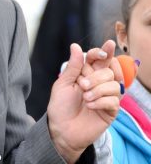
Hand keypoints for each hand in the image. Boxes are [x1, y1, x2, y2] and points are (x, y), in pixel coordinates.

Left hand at [47, 40, 121, 162]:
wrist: (61, 129)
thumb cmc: (60, 106)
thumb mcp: (63, 83)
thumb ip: (73, 66)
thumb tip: (75, 45)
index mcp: (86, 73)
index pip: (100, 58)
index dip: (102, 53)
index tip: (102, 52)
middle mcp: (99, 83)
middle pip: (108, 70)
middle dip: (95, 76)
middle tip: (82, 85)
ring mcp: (107, 96)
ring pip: (113, 84)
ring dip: (97, 90)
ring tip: (84, 98)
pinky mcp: (111, 110)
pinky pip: (114, 100)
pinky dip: (100, 101)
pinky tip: (90, 106)